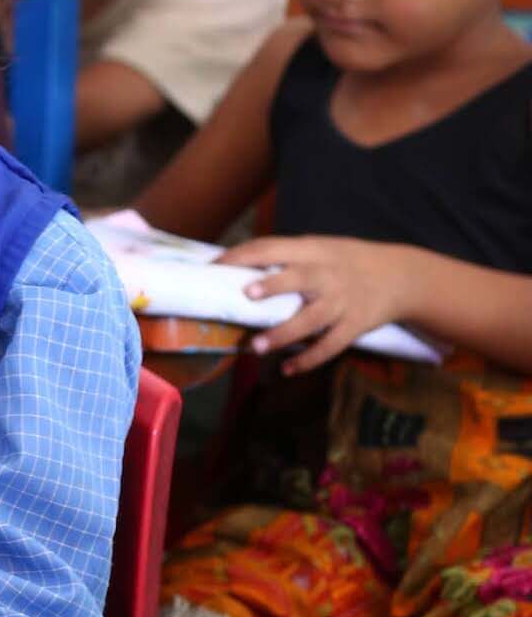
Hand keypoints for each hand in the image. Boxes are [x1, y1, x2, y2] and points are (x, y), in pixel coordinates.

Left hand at [221, 234, 422, 374]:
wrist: (402, 276)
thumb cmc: (347, 262)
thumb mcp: (321, 249)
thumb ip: (287, 258)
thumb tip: (238, 268)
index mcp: (314, 250)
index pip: (273, 247)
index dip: (243, 255)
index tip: (215, 265)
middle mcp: (328, 274)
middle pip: (299, 277)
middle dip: (273, 285)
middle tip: (245, 295)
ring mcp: (343, 301)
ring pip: (312, 319)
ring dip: (284, 334)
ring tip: (257, 347)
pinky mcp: (356, 324)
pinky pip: (331, 345)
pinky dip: (309, 359)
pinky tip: (288, 369)